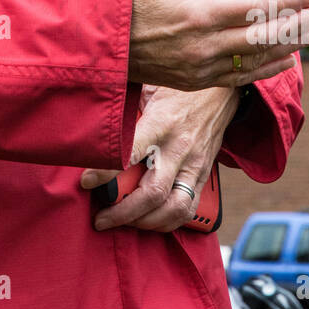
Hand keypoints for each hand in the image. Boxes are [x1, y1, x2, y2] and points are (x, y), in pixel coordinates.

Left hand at [79, 83, 240, 230]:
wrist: (222, 89)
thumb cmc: (177, 87)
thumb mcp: (149, 85)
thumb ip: (125, 104)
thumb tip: (94, 114)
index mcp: (162, 122)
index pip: (131, 153)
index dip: (106, 172)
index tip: (86, 182)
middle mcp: (180, 147)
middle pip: (153, 192)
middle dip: (123, 213)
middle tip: (100, 219)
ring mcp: (195, 163)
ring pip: (174, 208)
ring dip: (146, 223)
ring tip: (123, 223)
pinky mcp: (204, 173)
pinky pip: (189, 208)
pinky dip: (168, 222)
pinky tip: (149, 221)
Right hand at [127, 0, 308, 89]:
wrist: (102, 47)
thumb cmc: (128, 3)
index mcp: (197, 13)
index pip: (255, 8)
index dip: (287, 2)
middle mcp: (205, 44)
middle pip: (264, 36)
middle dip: (298, 25)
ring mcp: (202, 67)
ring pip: (257, 58)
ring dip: (290, 46)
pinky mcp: (197, 81)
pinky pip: (242, 77)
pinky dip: (267, 68)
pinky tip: (286, 60)